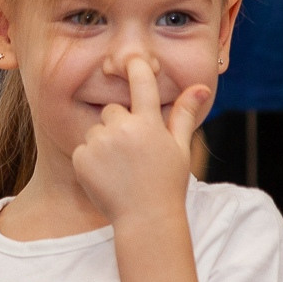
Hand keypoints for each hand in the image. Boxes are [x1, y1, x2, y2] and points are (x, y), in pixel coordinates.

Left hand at [72, 57, 209, 224]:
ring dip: (104, 143)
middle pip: (113, 110)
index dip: (137, 67)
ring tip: (120, 169)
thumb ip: (184, 114)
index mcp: (149, 123)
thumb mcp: (180, 148)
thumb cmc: (167, 184)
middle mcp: (122, 128)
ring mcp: (100, 143)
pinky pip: (83, 149)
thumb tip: (201, 86)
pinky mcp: (81, 158)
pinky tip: (107, 177)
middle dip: (119, 125)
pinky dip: (91, 161)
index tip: (132, 61)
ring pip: (96, 130)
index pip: (141, 82)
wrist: (145, 220)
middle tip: (132, 152)